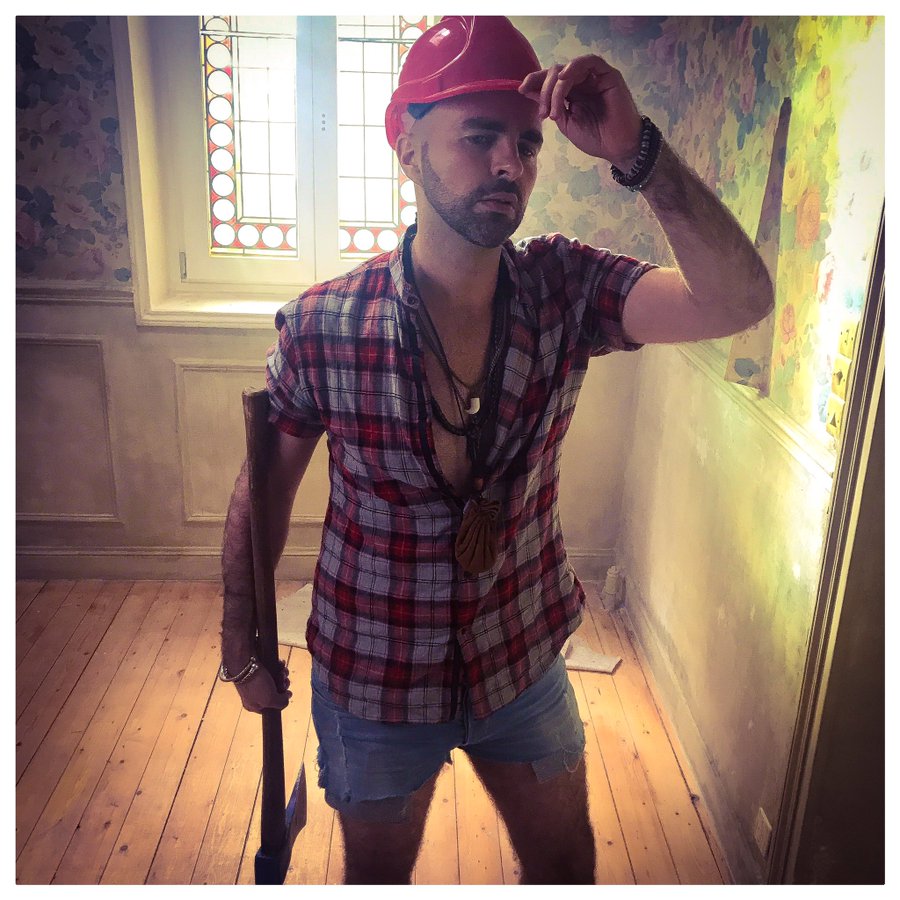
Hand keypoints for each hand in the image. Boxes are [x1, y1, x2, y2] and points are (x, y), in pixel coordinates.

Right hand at [234, 659, 291, 712]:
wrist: (244, 662)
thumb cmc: (255, 683)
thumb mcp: (269, 699)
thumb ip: (280, 703)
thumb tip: (287, 698)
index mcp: (254, 705)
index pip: (271, 708)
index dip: (280, 701)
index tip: (286, 693)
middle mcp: (254, 694)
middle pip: (275, 692)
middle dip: (283, 684)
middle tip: (285, 681)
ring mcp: (256, 681)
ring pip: (275, 680)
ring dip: (283, 675)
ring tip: (283, 671)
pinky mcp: (259, 670)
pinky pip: (273, 670)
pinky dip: (279, 667)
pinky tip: (281, 664)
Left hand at [518, 55, 642, 169]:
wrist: (618, 148)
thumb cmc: (596, 139)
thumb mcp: (566, 124)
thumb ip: (550, 106)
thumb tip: (528, 91)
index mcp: (572, 93)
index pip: (550, 80)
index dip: (535, 81)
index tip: (521, 90)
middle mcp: (583, 83)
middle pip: (555, 73)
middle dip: (544, 91)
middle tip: (543, 114)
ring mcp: (595, 78)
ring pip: (568, 70)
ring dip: (556, 88)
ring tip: (554, 110)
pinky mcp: (608, 75)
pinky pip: (590, 61)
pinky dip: (574, 67)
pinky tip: (564, 78)